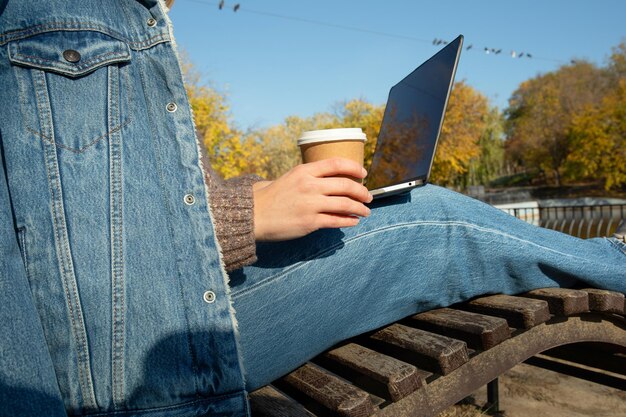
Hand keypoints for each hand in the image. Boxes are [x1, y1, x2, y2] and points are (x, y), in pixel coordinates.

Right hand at [253, 158, 372, 240]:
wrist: (253, 215)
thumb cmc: (271, 197)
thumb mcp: (289, 178)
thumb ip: (308, 176)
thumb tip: (329, 178)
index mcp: (304, 171)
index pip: (337, 163)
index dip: (354, 168)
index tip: (363, 173)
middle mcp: (309, 185)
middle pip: (346, 185)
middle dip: (362, 192)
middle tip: (368, 196)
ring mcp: (311, 204)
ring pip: (346, 204)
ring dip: (360, 208)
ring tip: (365, 211)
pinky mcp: (310, 222)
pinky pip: (337, 220)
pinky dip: (349, 221)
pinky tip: (354, 221)